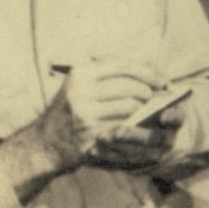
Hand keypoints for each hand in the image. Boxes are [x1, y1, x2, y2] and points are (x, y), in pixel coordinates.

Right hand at [7, 70, 159, 195]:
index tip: (162, 81)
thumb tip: (147, 70)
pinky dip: (140, 131)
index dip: (147, 72)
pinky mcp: (92, 136)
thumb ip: (106, 73)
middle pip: (130, 88)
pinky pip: (126, 130)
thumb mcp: (80, 84)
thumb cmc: (69, 111)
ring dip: (147, 113)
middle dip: (149, 94)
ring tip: (153, 115)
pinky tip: (145, 131)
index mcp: (81, 73)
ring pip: (130, 108)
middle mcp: (81, 91)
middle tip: (158, 101)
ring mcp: (86, 115)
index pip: (122, 65)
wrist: (46, 142)